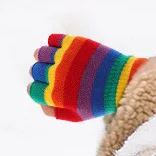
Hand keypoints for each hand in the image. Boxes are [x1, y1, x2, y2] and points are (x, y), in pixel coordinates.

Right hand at [28, 34, 145, 121]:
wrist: (122, 82)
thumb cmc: (100, 102)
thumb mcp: (78, 115)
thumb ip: (57, 113)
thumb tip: (42, 104)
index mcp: (56, 95)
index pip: (33, 90)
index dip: (37, 90)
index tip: (44, 89)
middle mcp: (57, 74)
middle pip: (35, 70)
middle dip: (40, 74)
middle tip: (50, 75)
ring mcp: (65, 57)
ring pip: (40, 53)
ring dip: (43, 57)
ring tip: (53, 61)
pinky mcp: (74, 43)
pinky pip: (52, 39)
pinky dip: (53, 44)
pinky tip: (60, 50)